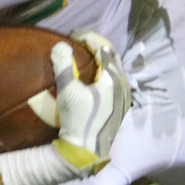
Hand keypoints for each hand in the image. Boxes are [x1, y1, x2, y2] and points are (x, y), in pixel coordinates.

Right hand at [0, 33, 130, 184]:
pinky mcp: (119, 106)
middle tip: (79, 41)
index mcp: (113, 79)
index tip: (74, 35)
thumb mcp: (67, 91)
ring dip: (101, 58)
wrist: (85, 150)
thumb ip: (62, 66)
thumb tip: (60, 45)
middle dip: (96, 45)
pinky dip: (103, 71)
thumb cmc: (78, 120)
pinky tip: (91, 75)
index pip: (104, 49)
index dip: (89, 38)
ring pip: (114, 69)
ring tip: (84, 55)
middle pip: (112, 57)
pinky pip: (113, 80)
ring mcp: (123, 96)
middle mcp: (123, 85)